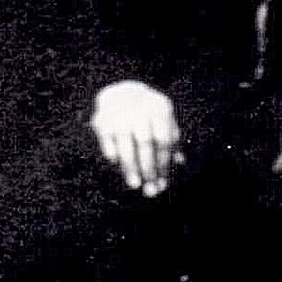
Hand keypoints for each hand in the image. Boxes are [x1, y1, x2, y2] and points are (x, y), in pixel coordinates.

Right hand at [92, 80, 180, 194]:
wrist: (121, 92)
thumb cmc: (149, 113)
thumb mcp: (164, 120)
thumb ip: (172, 140)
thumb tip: (180, 163)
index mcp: (159, 108)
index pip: (164, 139)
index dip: (164, 162)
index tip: (164, 182)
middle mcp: (139, 109)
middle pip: (145, 143)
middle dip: (148, 168)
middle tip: (150, 189)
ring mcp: (119, 114)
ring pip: (125, 144)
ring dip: (130, 167)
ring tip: (135, 185)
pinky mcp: (101, 120)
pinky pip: (107, 142)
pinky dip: (112, 154)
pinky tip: (117, 166)